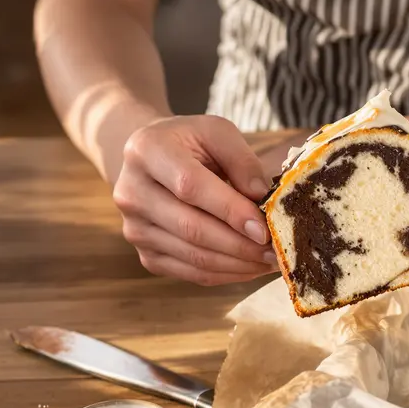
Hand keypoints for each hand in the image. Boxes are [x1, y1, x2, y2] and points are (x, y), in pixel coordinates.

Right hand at [113, 116, 279, 285]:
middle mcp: (132, 193)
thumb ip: (242, 160)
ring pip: (194, 257)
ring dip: (238, 264)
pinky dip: (226, 274)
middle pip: (192, 229)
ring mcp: (135, 229)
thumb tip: (263, 198)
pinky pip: (191, 273)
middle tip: (276, 251)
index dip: (230, 210)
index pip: (191, 187)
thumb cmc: (189, 143)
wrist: (150, 160)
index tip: (263, 228)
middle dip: (240, 245)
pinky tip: (250, 267)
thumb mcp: (216, 132)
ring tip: (269, 261)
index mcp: (147, 151)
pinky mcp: (146, 255)